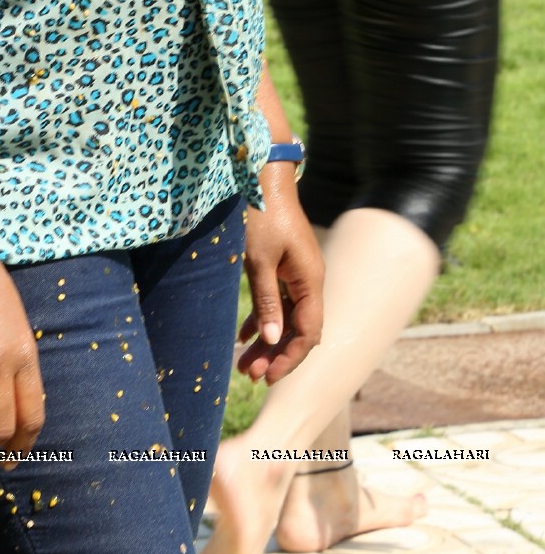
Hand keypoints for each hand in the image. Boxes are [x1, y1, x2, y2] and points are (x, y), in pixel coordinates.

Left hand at [237, 167, 323, 384]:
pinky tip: (244, 337)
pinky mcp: (282, 268)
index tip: (268, 376)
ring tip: (244, 365)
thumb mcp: (259, 260)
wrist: (262, 177)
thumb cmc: (261, 215)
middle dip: (275, 354)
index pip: (308, 333)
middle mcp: (308, 281)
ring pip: (285, 318)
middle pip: (297, 329)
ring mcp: (296, 275)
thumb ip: (267, 300)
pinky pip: (277, 302)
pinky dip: (262, 320)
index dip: (290, 357)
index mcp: (310, 280)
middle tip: (249, 375)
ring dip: (267, 341)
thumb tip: (271, 340)